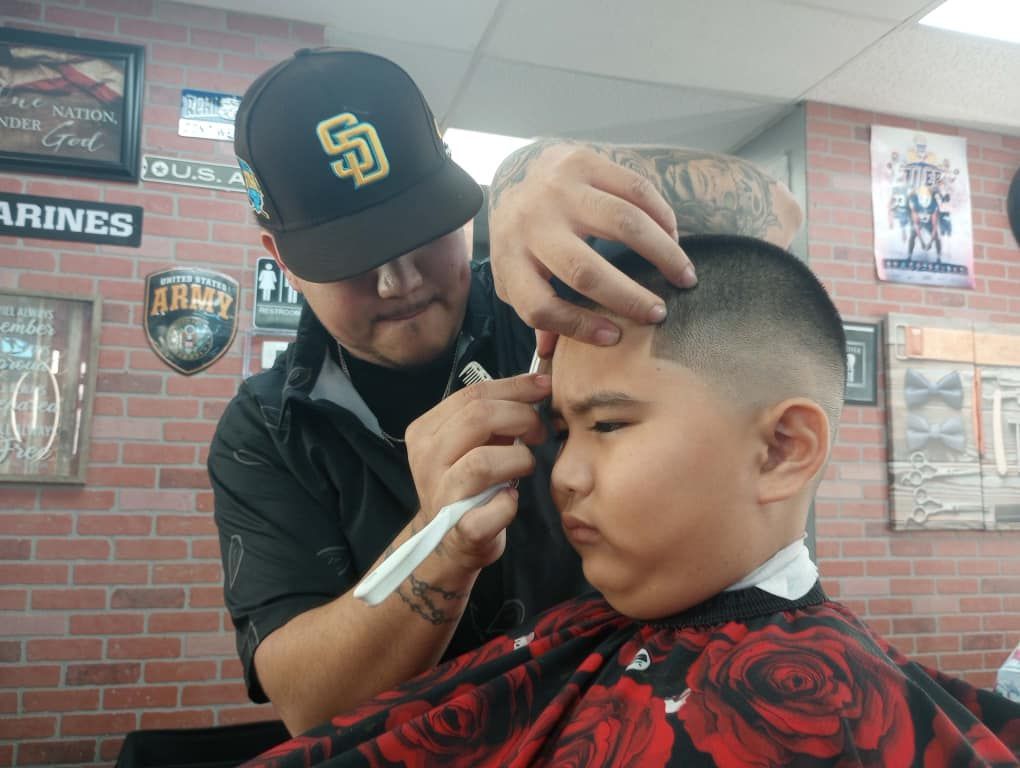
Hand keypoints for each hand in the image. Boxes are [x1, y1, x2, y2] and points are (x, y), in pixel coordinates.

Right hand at [404, 373, 550, 571]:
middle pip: (478, 418)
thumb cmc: (468, 483)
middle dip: (521, 417)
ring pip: (484, 462)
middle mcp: (426, 460)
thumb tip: (535, 384)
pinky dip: (511, 503)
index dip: (515, 387)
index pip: (472, 395)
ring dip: (519, 458)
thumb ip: (492, 414)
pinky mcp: (461, 529)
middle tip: (539, 432)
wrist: (448, 542)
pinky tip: (510, 499)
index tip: (543, 386)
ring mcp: (441, 495)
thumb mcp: (469, 443)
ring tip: (525, 465)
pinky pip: (496, 508)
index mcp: (425, 431)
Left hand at [488, 144, 695, 356]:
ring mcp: (557, 189)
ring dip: (662, 253)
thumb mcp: (516, 273)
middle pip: (583, 272)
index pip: (540, 306)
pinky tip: (673, 237)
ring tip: (683, 275)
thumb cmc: (521, 236)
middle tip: (660, 314)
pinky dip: (662, 216)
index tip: (615, 338)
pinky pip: (635, 189)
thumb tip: (550, 354)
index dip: (578, 328)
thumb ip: (536, 308)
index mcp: (510, 259)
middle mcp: (530, 224)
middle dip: (628, 298)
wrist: (514, 171)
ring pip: (623, 223)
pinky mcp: (583, 162)